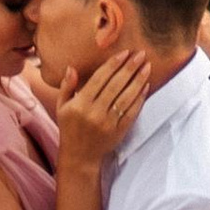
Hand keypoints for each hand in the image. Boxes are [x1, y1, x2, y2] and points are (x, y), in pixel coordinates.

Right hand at [52, 44, 149, 173]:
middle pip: (115, 86)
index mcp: (80, 104)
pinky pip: (132, 112)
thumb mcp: (62, 107)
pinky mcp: (119, 131)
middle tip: (141, 54)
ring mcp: (108, 123)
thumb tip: (71, 67)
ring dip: (138, 81)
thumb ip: (66, 87)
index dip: (113, 65)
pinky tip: (145, 86)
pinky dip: (139, 99)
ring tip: (147, 66)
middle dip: (129, 68)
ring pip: (126, 97)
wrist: (79, 156)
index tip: (124, 53)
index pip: (99, 79)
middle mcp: (94, 112)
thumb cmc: (69, 128)